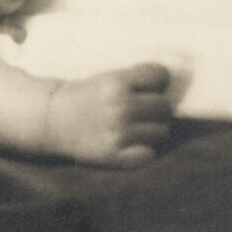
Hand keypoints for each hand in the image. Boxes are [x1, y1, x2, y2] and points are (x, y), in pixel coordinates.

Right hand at [44, 63, 174, 166]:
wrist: (54, 122)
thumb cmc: (88, 97)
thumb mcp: (108, 79)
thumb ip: (137, 80)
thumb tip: (178, 81)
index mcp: (117, 82)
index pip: (160, 75)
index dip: (158, 82)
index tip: (151, 87)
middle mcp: (120, 107)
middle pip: (164, 106)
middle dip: (157, 108)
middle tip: (145, 111)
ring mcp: (118, 133)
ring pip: (161, 131)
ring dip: (153, 130)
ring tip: (138, 128)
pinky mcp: (115, 156)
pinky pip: (149, 154)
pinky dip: (144, 150)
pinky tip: (132, 144)